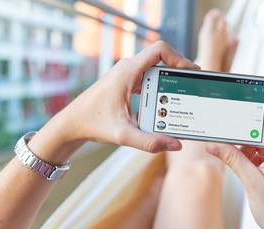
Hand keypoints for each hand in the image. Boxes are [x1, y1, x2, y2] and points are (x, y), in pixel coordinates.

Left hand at [48, 41, 198, 154]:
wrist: (71, 123)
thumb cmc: (92, 123)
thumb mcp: (123, 134)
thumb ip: (150, 141)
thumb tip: (175, 144)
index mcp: (128, 71)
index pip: (160, 50)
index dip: (179, 57)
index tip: (191, 71)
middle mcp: (128, 68)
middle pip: (161, 58)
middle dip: (178, 70)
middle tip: (192, 84)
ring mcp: (126, 75)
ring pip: (154, 69)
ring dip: (169, 80)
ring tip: (182, 94)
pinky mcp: (124, 83)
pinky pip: (147, 79)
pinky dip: (158, 88)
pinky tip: (163, 105)